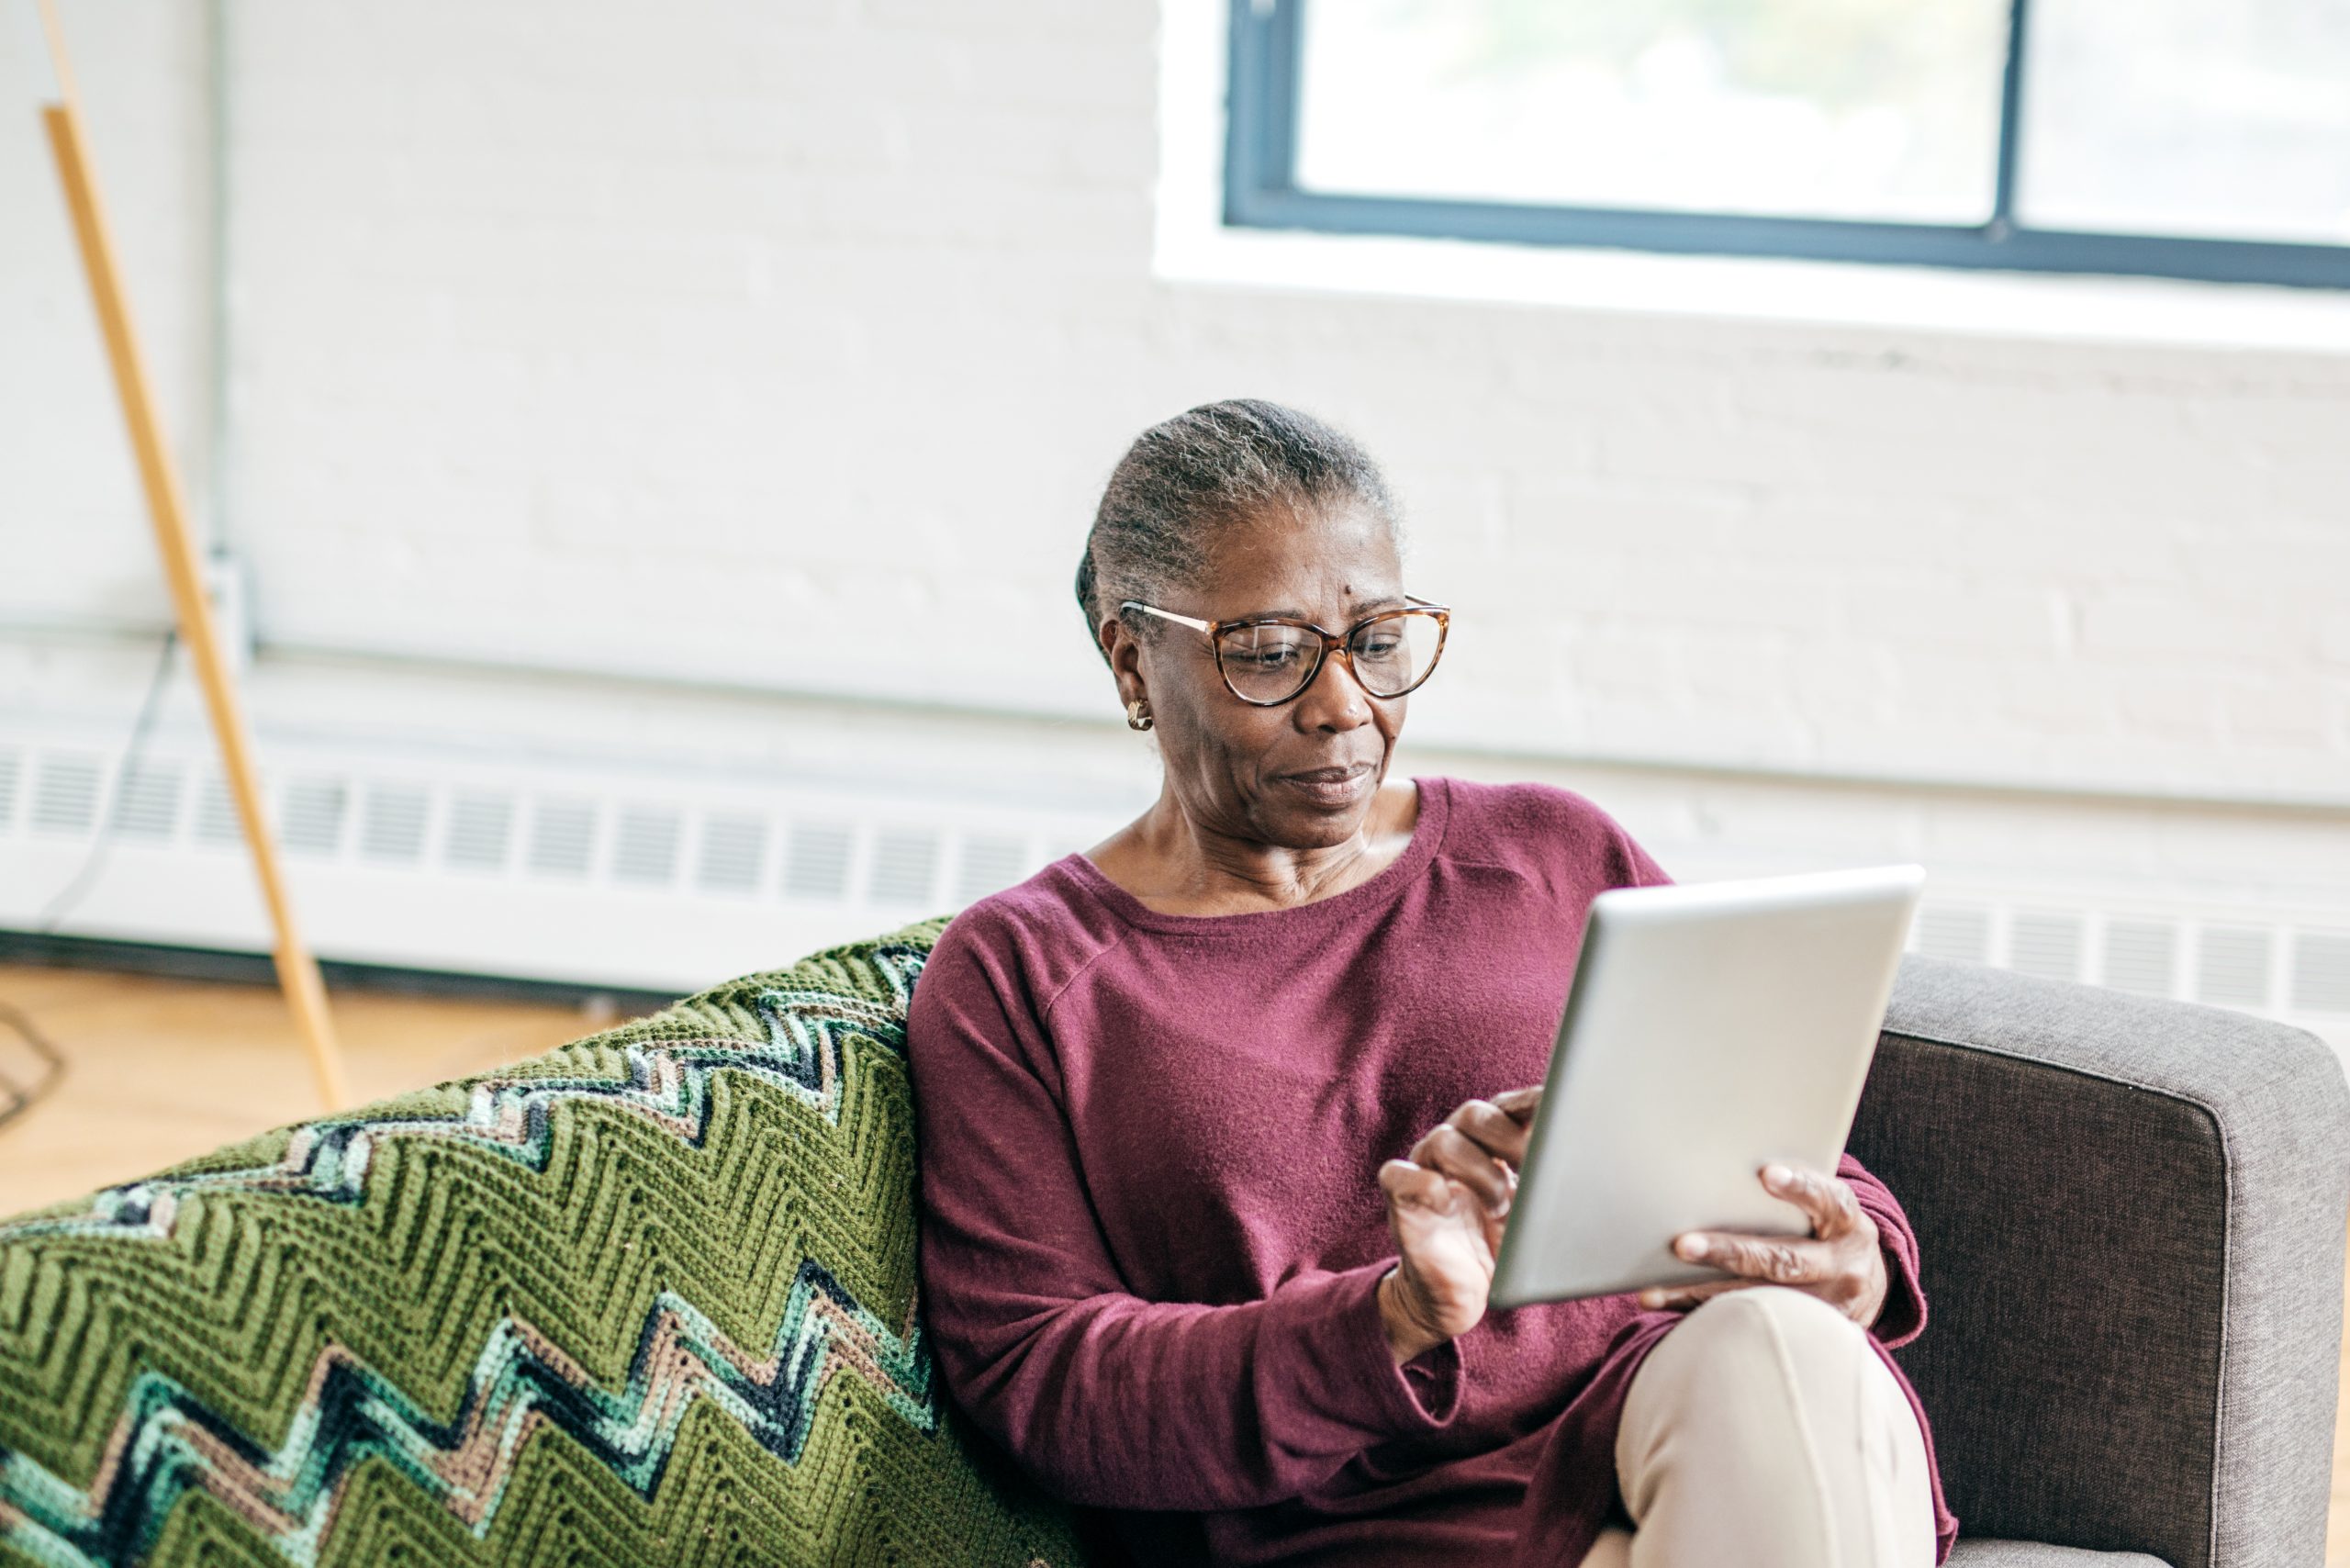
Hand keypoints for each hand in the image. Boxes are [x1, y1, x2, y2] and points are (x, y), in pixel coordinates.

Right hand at [1377, 1086, 1539, 1363]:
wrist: (1461, 1300)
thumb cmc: (1507, 1253)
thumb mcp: (1541, 1219)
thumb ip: (1560, 1189)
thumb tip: (1606, 1174)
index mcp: (1495, 1143)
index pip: (1514, 1107)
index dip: (1534, 1105)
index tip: (1562, 1111)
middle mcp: (1459, 1147)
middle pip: (1475, 1114)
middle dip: (1508, 1137)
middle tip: (1534, 1165)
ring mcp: (1427, 1171)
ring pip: (1442, 1141)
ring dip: (1477, 1169)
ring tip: (1500, 1206)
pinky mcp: (1402, 1201)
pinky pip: (1400, 1175)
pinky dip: (1424, 1183)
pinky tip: (1446, 1202)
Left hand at [1637, 1161, 1886, 1326]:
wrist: (1869, 1288)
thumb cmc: (1829, 1231)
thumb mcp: (1830, 1209)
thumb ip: (1797, 1193)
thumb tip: (1726, 1162)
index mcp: (1850, 1225)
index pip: (1831, 1201)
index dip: (1800, 1188)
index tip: (1765, 1174)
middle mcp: (1843, 1268)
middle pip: (1784, 1261)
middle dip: (1730, 1252)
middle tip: (1682, 1244)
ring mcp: (1826, 1308)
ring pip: (1758, 1302)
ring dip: (1700, 1294)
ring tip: (1653, 1291)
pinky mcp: (1803, 1335)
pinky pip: (1748, 1326)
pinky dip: (1704, 1315)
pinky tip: (1666, 1308)